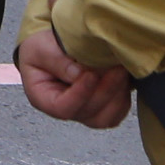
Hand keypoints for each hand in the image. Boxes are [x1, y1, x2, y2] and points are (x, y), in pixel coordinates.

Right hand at [16, 17, 130, 129]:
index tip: (91, 74)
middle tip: (115, 68)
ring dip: (117, 96)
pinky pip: (116, 115)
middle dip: (105, 91)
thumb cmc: (42, 48)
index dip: (80, 94)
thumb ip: (57, 61)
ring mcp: (83, 111)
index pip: (62, 107)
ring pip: (104, 119)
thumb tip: (80, 74)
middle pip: (87, 113)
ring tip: (121, 71)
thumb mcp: (40, 48)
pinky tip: (124, 80)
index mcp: (43, 98)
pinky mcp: (100, 108)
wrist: (54, 45)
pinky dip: (123, 100)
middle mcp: (64, 109)